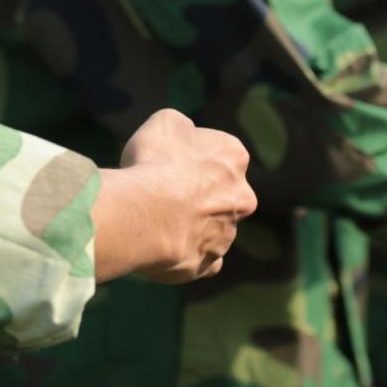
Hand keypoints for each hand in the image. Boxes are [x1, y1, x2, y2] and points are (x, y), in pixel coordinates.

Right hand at [93, 109, 255, 283]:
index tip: (169, 161)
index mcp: (235, 158)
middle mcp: (241, 197)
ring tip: (157, 222)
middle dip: (200, 194)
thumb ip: (182, 127)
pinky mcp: (207, 263)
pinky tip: (170, 248)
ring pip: (212, 227)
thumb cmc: (154, 162)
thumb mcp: (164, 122)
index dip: (191, 156)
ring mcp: (226, 234)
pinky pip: (203, 260)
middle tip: (165, 194)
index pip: (220, 153)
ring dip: (192, 225)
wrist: (144, 215)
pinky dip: (190, 255)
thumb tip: (185, 134)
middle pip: (222, 192)